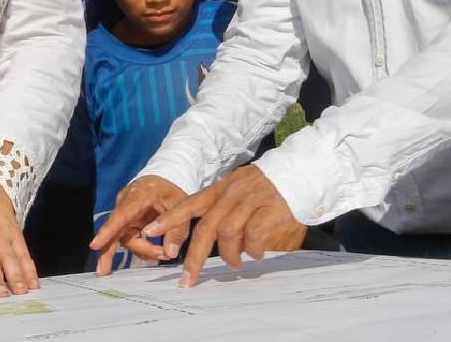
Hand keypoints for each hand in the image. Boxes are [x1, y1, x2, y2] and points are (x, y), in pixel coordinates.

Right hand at [89, 175, 186, 274]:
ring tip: (163, 253)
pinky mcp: (126, 220)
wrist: (166, 180)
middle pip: (115, 230)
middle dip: (108, 251)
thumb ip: (177, 231)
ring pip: (125, 238)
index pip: (121, 214)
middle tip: (103, 271)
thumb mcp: (182, 208)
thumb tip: (169, 253)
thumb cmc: (172, 192)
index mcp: (139, 195)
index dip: (108, 230)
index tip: (95, 245)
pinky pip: (128, 238)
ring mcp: (124, 211)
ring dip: (142, 250)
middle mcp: (126, 203)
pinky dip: (140, 248)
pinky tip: (153, 253)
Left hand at [143, 165, 297, 287]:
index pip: (189, 203)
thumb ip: (223, 209)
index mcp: (221, 188)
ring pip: (228, 232)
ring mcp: (251, 200)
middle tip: (187, 279)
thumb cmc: (268, 186)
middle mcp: (232, 193)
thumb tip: (214, 242)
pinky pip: (254, 235)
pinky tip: (256, 254)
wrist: (300, 170)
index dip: (169, 219)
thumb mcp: (239, 188)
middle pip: (206, 227)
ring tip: (235, 264)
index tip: (149, 232)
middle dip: (194, 257)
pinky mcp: (270, 208)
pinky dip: (252, 249)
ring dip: (229, 255)